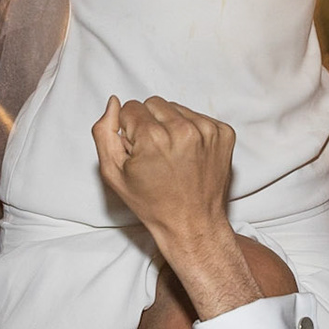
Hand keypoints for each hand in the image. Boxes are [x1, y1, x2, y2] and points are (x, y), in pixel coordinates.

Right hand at [91, 97, 234, 249]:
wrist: (193, 225)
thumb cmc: (153, 204)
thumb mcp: (114, 173)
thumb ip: (104, 132)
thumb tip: (113, 102)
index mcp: (154, 138)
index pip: (130, 107)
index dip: (129, 131)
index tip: (138, 153)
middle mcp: (184, 129)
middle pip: (153, 104)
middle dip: (149, 124)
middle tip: (154, 154)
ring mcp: (208, 130)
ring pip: (176, 108)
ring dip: (170, 126)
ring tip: (172, 156)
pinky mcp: (224, 133)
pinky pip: (197, 116)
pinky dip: (190, 131)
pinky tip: (188, 155)